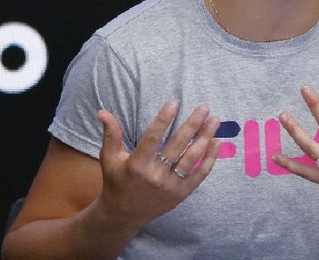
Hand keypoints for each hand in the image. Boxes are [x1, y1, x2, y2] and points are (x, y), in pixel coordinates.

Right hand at [95, 101, 220, 229]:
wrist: (123, 215)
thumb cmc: (117, 181)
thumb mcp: (109, 158)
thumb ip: (110, 134)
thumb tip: (102, 111)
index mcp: (136, 165)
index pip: (152, 139)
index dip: (162, 120)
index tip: (174, 103)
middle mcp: (154, 176)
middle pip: (177, 146)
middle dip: (192, 125)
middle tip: (204, 108)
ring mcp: (169, 186)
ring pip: (191, 159)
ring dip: (205, 138)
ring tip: (215, 120)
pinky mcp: (181, 193)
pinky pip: (199, 174)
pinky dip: (209, 158)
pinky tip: (216, 141)